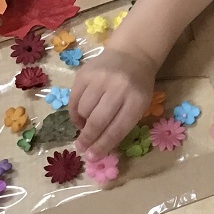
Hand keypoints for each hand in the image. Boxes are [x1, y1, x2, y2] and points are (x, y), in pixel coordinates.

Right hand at [69, 47, 156, 161]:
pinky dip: (75, 112)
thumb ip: (121, 125)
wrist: (131, 55)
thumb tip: (98, 149)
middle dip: (88, 139)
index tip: (92, 157)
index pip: (117, 129)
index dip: (103, 146)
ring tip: (86, 126)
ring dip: (82, 123)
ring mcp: (99, 78)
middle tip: (81, 149)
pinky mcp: (84, 73)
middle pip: (98, 121)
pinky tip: (80, 116)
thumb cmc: (137, 86)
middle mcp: (118, 88)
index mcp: (136, 100)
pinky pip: (74, 99)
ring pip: (83, 110)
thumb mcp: (139, 105)